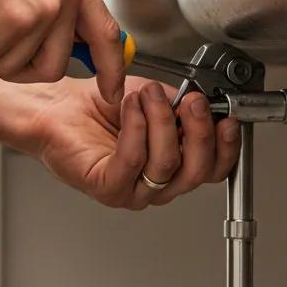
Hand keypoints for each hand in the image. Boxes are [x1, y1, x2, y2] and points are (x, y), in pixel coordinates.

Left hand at [18, 76, 240, 209]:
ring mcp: (132, 191)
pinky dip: (136, 128)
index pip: (214, 168)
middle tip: (191, 101)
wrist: (59, 106)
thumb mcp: (156, 100)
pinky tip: (130, 107)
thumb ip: (184, 107)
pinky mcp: (107, 187)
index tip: (227, 117)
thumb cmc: (101, 106)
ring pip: (165, 165)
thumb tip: (208, 106)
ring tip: (147, 95)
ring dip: (161, 121)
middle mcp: (156, 184)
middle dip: (198, 132)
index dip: (226, 145)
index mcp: (174, 165)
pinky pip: (132, 161)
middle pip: (196, 172)